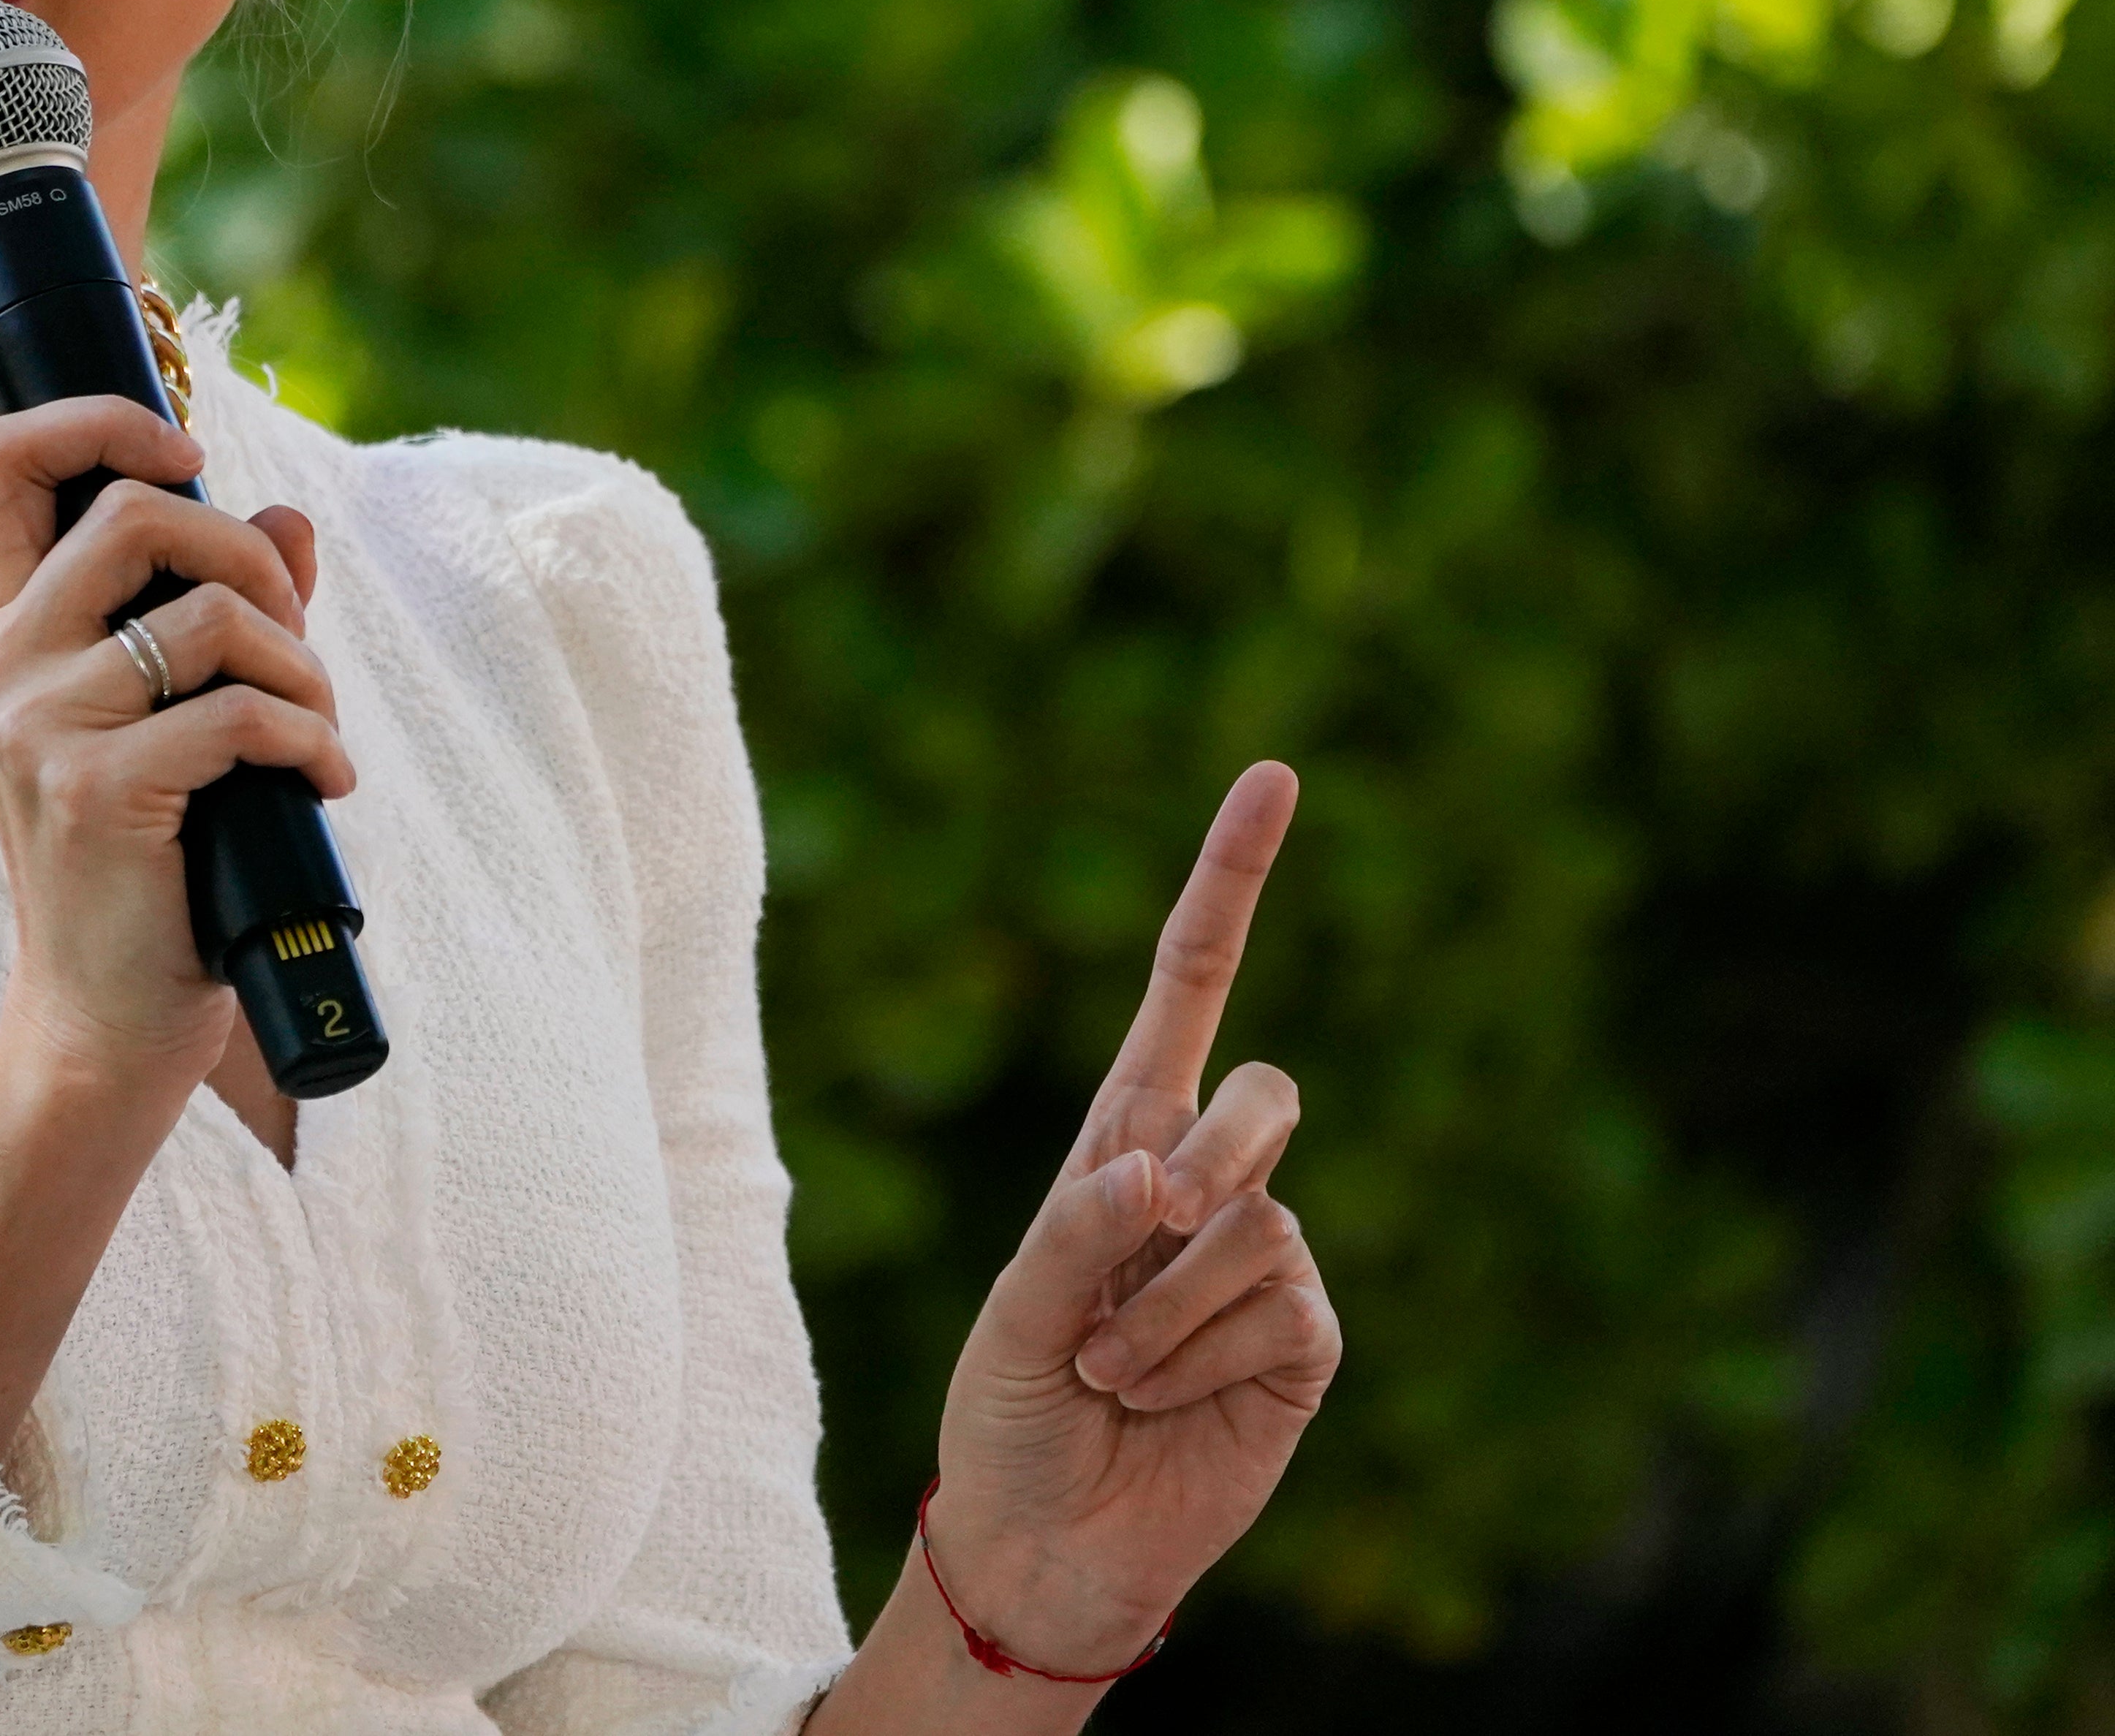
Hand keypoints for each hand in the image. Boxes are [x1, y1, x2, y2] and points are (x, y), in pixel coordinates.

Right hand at [0, 395, 351, 1091]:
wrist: (100, 1020)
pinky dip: (312, 737)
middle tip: (293, 640)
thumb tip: (289, 518)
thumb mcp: (169, 721)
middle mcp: (0, 664)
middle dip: (252, 559)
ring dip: (299, 664)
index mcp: (1, 630)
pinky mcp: (95, 791)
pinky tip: (326, 780)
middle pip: (137, 513)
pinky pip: (241, 712)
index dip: (103, 421)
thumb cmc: (145, 865)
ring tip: (320, 726)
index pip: (6, 458)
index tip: (187, 458)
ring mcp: (38, 727)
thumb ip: (222, 610)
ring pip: (207, 614)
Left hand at [924, 762, 1337, 1671]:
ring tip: (1113, 1372)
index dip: (1231, 881)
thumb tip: (1167, 1168)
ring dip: (1163, 1309)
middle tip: (1141, 1233)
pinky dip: (1199, 1357)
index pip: (1189, 985)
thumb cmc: (1010, 1410)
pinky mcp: (1305, 1341)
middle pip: (1263, 1093)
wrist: (1042, 1540)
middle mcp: (1205, 1181)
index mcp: (1124, 1136)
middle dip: (1209, 1158)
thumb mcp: (1012, 1308)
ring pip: (1258, 1218)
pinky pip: (1280, 1307)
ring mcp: (1266, 1260)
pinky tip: (1163, 1402)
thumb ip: (1080, 1226)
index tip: (1275, 775)